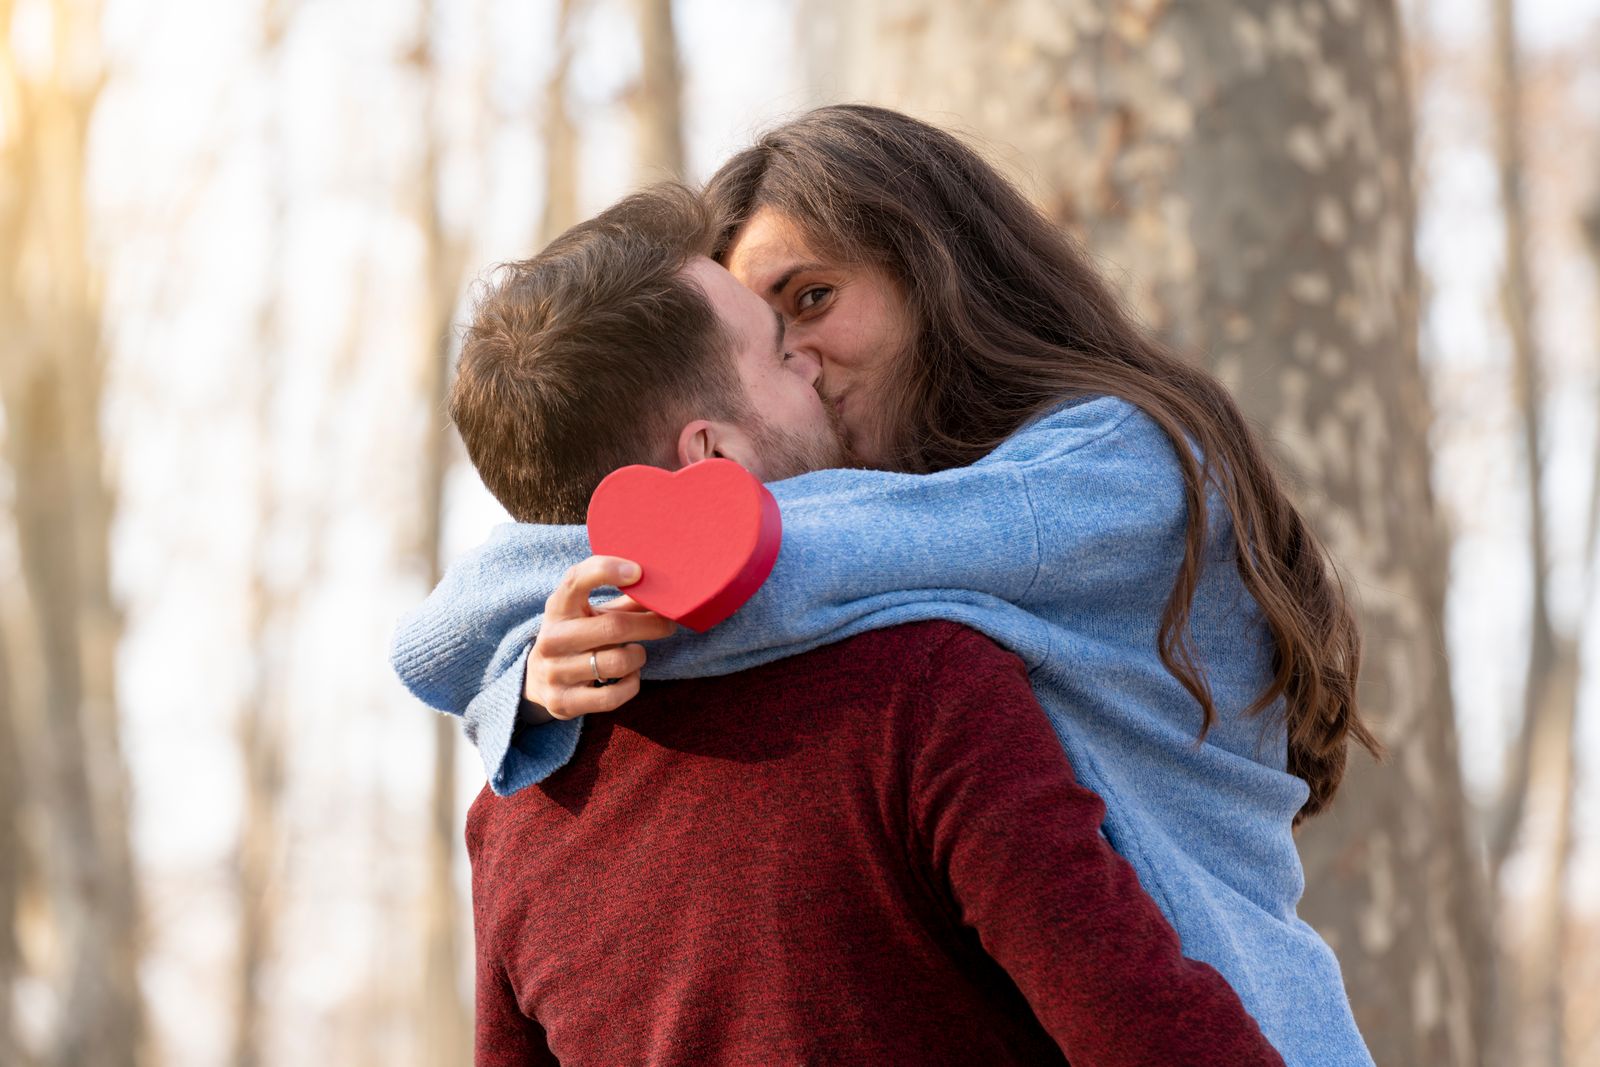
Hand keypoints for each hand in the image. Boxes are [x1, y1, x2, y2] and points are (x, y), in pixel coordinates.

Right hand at [520, 556, 676, 723]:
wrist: (537, 679)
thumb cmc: (577, 635)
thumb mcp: (589, 613)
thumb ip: (624, 601)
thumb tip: (667, 591)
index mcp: (558, 607)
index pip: (577, 579)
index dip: (607, 570)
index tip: (637, 571)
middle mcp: (552, 638)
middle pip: (614, 627)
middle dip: (651, 625)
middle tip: (668, 624)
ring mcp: (555, 672)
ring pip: (618, 662)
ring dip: (638, 656)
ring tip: (637, 653)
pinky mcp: (563, 702)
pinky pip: (614, 695)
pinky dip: (631, 684)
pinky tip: (628, 676)